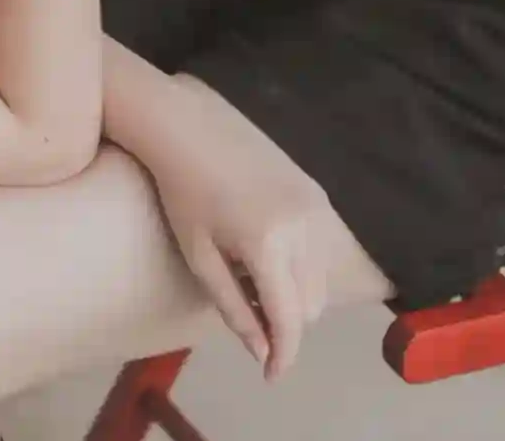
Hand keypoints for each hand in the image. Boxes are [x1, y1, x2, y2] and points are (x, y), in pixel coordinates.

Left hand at [145, 81, 342, 379]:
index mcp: (269, 243)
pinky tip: (267, 252)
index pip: (290, 320)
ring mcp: (316, 204)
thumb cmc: (182, 193)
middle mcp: (304, 225)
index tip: (270, 377)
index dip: (283, 356)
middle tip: (249, 315)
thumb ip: (235, 310)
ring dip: (296, 296)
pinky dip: (302, 266)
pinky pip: (321, 248)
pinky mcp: (317, 190)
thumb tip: (264, 354)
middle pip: (312, 305)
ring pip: (322, 279)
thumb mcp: (201, 259)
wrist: (189, 126)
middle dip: (286, 324)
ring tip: (253, 279)